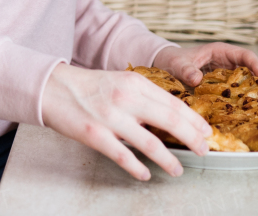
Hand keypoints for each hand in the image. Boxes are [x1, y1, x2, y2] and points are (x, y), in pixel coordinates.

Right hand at [42, 64, 211, 179]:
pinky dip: (138, 168)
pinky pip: (124, 156)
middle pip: (169, 121)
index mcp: (134, 82)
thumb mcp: (119, 82)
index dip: (194, 120)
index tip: (205, 132)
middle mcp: (125, 98)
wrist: (52, 87)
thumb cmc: (87, 87)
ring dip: (168, 159)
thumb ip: (143, 97)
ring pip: (150, 143)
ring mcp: (110, 117)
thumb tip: (168, 119)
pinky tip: (145, 175)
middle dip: (191, 138)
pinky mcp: (95, 135)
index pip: (173, 103)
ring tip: (177, 169)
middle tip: (202, 150)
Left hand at [151, 43, 257, 89]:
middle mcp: (227, 61)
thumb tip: (196, 79)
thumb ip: (186, 70)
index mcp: (220, 51)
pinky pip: (239, 90)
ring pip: (248, 80)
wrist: (165, 66)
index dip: (257, 65)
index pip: (245, 55)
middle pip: (252, 69)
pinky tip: (253, 110)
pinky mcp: (224, 85)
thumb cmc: (172, 60)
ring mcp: (227, 73)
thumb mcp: (178, 64)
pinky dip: (247, 98)